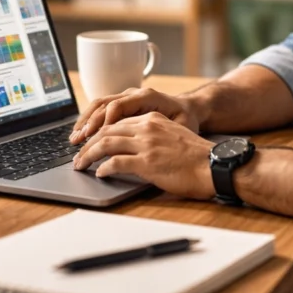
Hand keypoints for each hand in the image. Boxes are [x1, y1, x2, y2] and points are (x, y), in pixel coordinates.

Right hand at [70, 87, 198, 143]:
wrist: (188, 108)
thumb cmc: (185, 119)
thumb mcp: (180, 125)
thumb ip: (162, 130)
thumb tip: (145, 140)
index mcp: (146, 97)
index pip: (118, 106)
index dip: (105, 122)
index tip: (97, 139)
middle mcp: (133, 94)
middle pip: (104, 104)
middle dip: (89, 123)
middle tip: (78, 141)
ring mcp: (126, 97)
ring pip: (99, 105)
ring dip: (85, 121)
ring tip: (74, 137)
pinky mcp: (121, 104)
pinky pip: (101, 108)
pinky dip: (89, 120)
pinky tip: (81, 133)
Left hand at [72, 112, 215, 199]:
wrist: (215, 165)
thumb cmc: (197, 157)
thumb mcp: (173, 136)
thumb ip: (153, 136)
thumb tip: (133, 148)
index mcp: (153, 119)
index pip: (117, 122)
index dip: (99, 132)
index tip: (89, 142)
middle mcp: (147, 127)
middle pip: (106, 131)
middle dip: (88, 144)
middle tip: (78, 156)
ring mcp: (146, 144)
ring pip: (106, 144)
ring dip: (89, 155)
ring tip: (81, 165)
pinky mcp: (147, 163)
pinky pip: (116, 163)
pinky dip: (104, 168)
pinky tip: (100, 173)